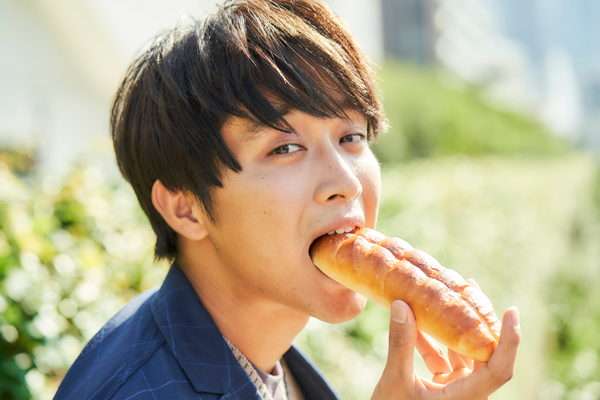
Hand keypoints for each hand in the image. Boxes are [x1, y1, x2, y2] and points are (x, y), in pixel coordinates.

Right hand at [371, 301, 520, 399]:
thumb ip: (401, 343)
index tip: (512, 311)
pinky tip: (418, 323)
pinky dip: (434, 343)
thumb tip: (402, 304)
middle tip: (471, 290)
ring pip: (464, 355)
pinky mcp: (444, 389)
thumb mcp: (395, 379)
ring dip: (454, 330)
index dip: (509, 341)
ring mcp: (456, 392)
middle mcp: (467, 394)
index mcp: (464, 398)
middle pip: (485, 355)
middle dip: (478, 322)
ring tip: (445, 299)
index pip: (498, 368)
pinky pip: (445, 360)